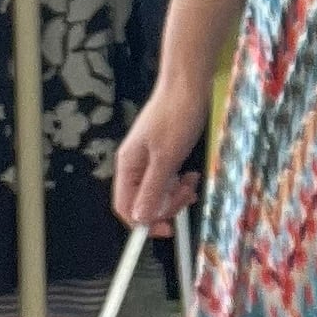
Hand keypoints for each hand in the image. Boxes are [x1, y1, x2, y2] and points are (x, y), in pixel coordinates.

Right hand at [113, 74, 210, 236]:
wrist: (188, 87)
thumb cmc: (175, 115)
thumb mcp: (166, 158)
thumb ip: (152, 189)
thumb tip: (141, 217)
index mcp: (128, 166)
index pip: (125, 207)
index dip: (143, 222)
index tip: (165, 229)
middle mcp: (135, 166)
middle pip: (144, 202)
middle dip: (167, 205)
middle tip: (186, 196)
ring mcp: (149, 161)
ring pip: (159, 193)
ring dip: (176, 194)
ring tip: (191, 182)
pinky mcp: (163, 156)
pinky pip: (168, 181)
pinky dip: (180, 183)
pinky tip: (190, 175)